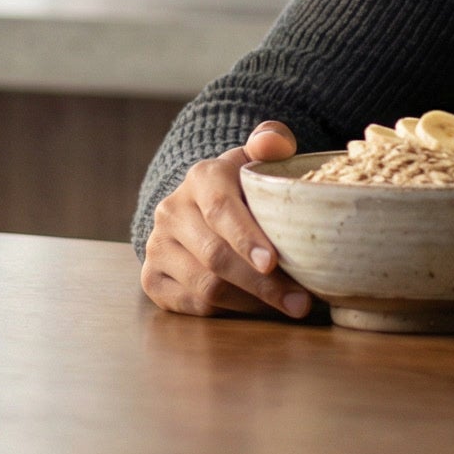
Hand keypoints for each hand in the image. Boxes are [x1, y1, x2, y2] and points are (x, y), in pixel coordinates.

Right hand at [141, 122, 313, 318]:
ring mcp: (157, 246)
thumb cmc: (243, 187)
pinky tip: (259, 309)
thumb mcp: (257, 161)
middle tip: (301, 301)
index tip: (272, 261)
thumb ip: (271, 143)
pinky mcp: (152, 278)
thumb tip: (273, 141)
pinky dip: (230, 312)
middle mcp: (171, 210)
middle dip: (262, 284)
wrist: (200, 208)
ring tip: (289, 306)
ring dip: (251, 302)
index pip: (221, 209)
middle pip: (216, 256)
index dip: (246, 237)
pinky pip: (193, 304)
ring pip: (206, 285)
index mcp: (202, 177)